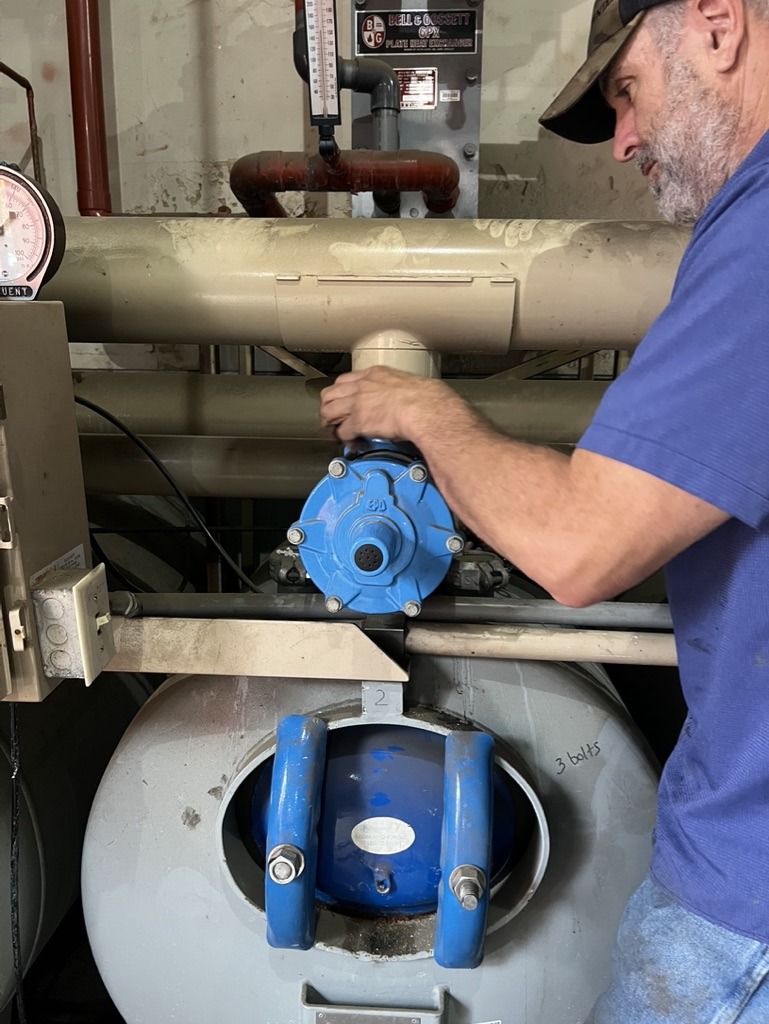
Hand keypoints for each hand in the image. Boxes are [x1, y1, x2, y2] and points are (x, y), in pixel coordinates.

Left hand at [319, 366, 448, 443]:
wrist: (425, 408)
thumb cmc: (427, 398)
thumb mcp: (407, 385)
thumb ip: (397, 391)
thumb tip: (403, 401)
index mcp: (375, 374)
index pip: (345, 380)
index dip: (340, 394)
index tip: (343, 402)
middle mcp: (362, 386)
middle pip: (329, 394)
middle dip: (328, 408)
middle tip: (332, 419)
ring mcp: (357, 403)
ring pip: (328, 411)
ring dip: (329, 424)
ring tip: (334, 432)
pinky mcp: (358, 422)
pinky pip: (341, 432)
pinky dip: (344, 439)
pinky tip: (351, 442)